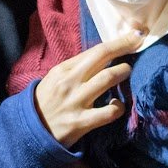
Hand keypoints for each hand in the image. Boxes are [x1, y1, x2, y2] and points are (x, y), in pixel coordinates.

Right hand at [33, 29, 143, 148]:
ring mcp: (76, 101)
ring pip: (107, 79)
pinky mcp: (81, 122)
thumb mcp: (55, 79)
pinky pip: (108, 112)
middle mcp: (70, 81)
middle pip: (102, 56)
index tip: (135, 35)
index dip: (118, 42)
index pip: (96, 50)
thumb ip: (76, 68)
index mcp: (64, 69)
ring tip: (127, 71)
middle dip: (125, 46)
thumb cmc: (46, 102)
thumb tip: (103, 57)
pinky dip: (118, 107)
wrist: (29, 132)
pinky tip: (117, 105)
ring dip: (123, 72)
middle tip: (138, 43)